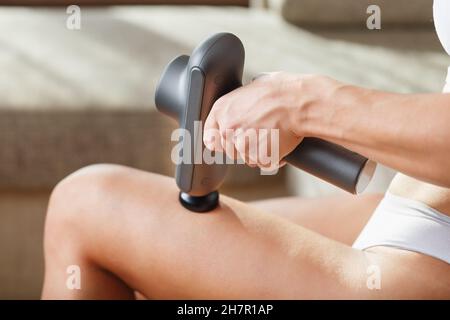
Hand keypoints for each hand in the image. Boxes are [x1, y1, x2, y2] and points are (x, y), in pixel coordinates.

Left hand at [203, 72, 338, 169]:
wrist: (300, 101)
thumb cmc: (280, 91)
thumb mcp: (251, 89)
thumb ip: (238, 104)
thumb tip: (240, 106)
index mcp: (222, 110)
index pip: (209, 137)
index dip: (220, 140)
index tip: (230, 140)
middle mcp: (228, 129)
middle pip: (229, 150)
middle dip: (244, 146)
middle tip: (261, 133)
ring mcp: (243, 145)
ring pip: (247, 158)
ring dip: (259, 152)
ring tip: (273, 135)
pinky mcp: (259, 157)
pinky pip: (264, 163)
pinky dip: (274, 158)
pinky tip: (281, 143)